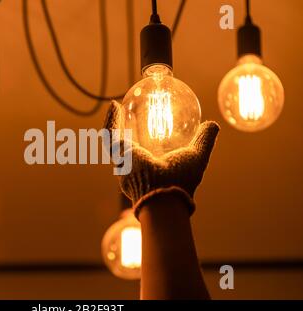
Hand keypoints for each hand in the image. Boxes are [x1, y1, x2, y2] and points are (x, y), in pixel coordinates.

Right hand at [104, 101, 219, 216]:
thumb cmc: (180, 179)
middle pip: (127, 144)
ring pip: (114, 138)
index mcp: (152, 168)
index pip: (146, 149)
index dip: (145, 136)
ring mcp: (123, 160)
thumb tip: (211, 124)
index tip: (149, 123)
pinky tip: (114, 105)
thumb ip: (204, 140)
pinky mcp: (118, 153)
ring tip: (116, 106)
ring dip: (113, 122)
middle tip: (130, 113)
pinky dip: (111, 119)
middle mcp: (134, 166)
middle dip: (126, 130)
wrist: (164, 192)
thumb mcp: (197, 156)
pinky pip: (111, 134)